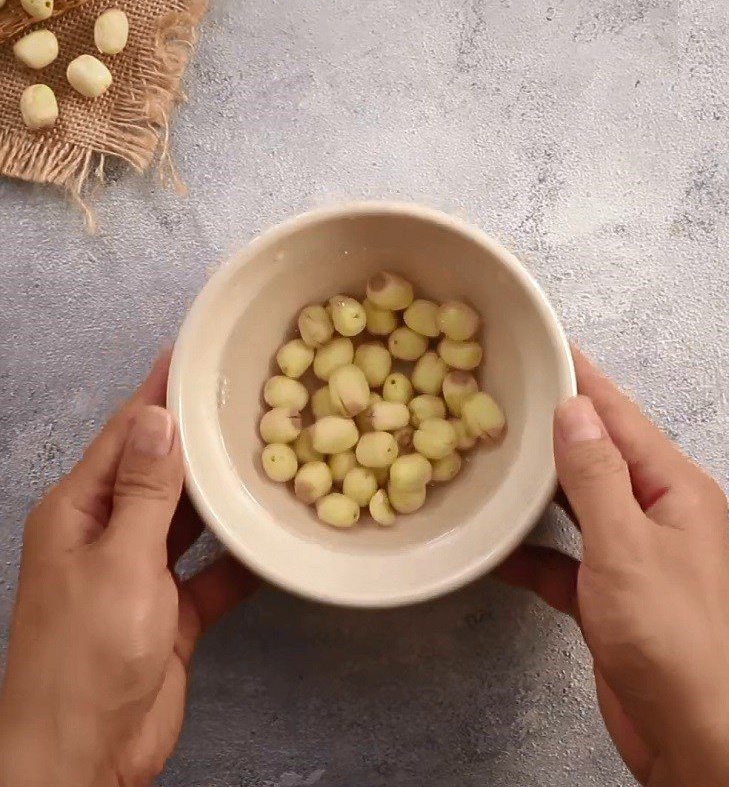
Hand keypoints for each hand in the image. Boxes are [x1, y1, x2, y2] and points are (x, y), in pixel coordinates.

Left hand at [0, 351, 258, 786]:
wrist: (84, 758)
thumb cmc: (86, 657)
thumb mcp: (118, 562)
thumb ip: (144, 491)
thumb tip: (155, 418)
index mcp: (80, 512)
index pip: (125, 436)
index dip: (157, 394)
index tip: (190, 356)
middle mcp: (109, 534)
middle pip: (160, 472)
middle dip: (199, 440)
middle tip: (246, 401)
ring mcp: (141, 573)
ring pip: (189, 519)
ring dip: (222, 496)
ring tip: (268, 457)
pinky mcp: (171, 610)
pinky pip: (213, 572)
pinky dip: (240, 560)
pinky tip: (273, 540)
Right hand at [499, 347, 728, 785]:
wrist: (691, 736)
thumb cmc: (670, 638)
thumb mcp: (626, 545)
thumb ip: (596, 476)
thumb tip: (576, 408)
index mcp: (674, 489)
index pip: (619, 416)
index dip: (582, 378)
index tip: (546, 344)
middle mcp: (656, 513)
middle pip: (597, 455)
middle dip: (555, 425)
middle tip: (504, 395)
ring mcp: (632, 553)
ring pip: (578, 504)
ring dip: (540, 485)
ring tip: (495, 453)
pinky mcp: (608, 593)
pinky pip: (564, 558)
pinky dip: (532, 552)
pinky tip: (497, 548)